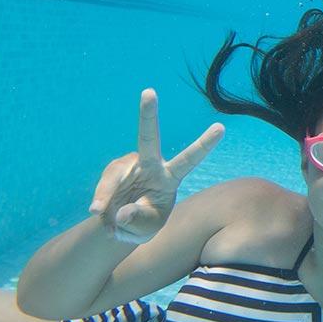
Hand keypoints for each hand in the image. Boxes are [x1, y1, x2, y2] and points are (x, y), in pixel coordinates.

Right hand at [89, 89, 224, 243]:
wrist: (121, 225)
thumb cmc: (144, 223)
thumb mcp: (146, 230)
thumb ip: (138, 221)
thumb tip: (121, 212)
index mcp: (170, 178)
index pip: (189, 160)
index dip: (204, 145)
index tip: (222, 127)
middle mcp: (150, 165)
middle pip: (147, 138)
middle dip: (147, 114)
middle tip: (149, 91)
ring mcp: (128, 165)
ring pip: (113, 179)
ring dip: (108, 202)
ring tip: (112, 226)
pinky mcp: (111, 171)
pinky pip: (102, 190)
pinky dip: (100, 205)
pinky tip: (101, 215)